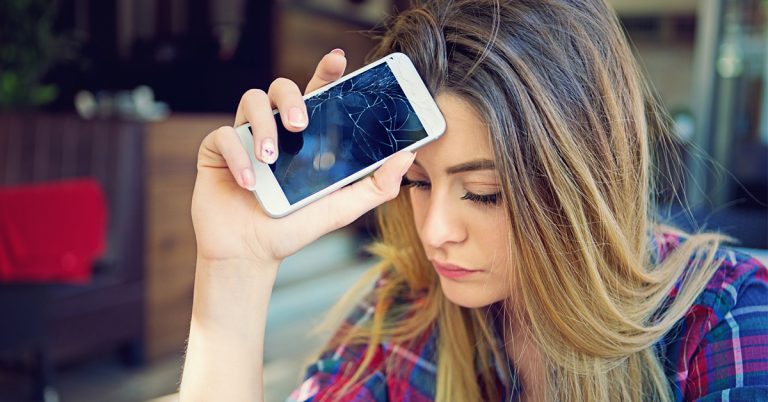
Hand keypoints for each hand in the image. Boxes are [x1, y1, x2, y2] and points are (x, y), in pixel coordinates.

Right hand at [191, 49, 415, 265]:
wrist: (251, 254)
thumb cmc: (293, 228)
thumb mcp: (341, 208)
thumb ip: (375, 185)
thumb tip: (407, 155)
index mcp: (306, 136)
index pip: (317, 93)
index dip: (326, 71)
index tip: (337, 60)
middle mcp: (276, 130)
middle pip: (281, 87)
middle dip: (291, 98)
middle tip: (300, 125)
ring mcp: (246, 137)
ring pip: (251, 100)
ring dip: (263, 126)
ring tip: (271, 158)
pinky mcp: (217, 150)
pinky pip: (223, 135)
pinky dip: (238, 157)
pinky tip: (250, 183)